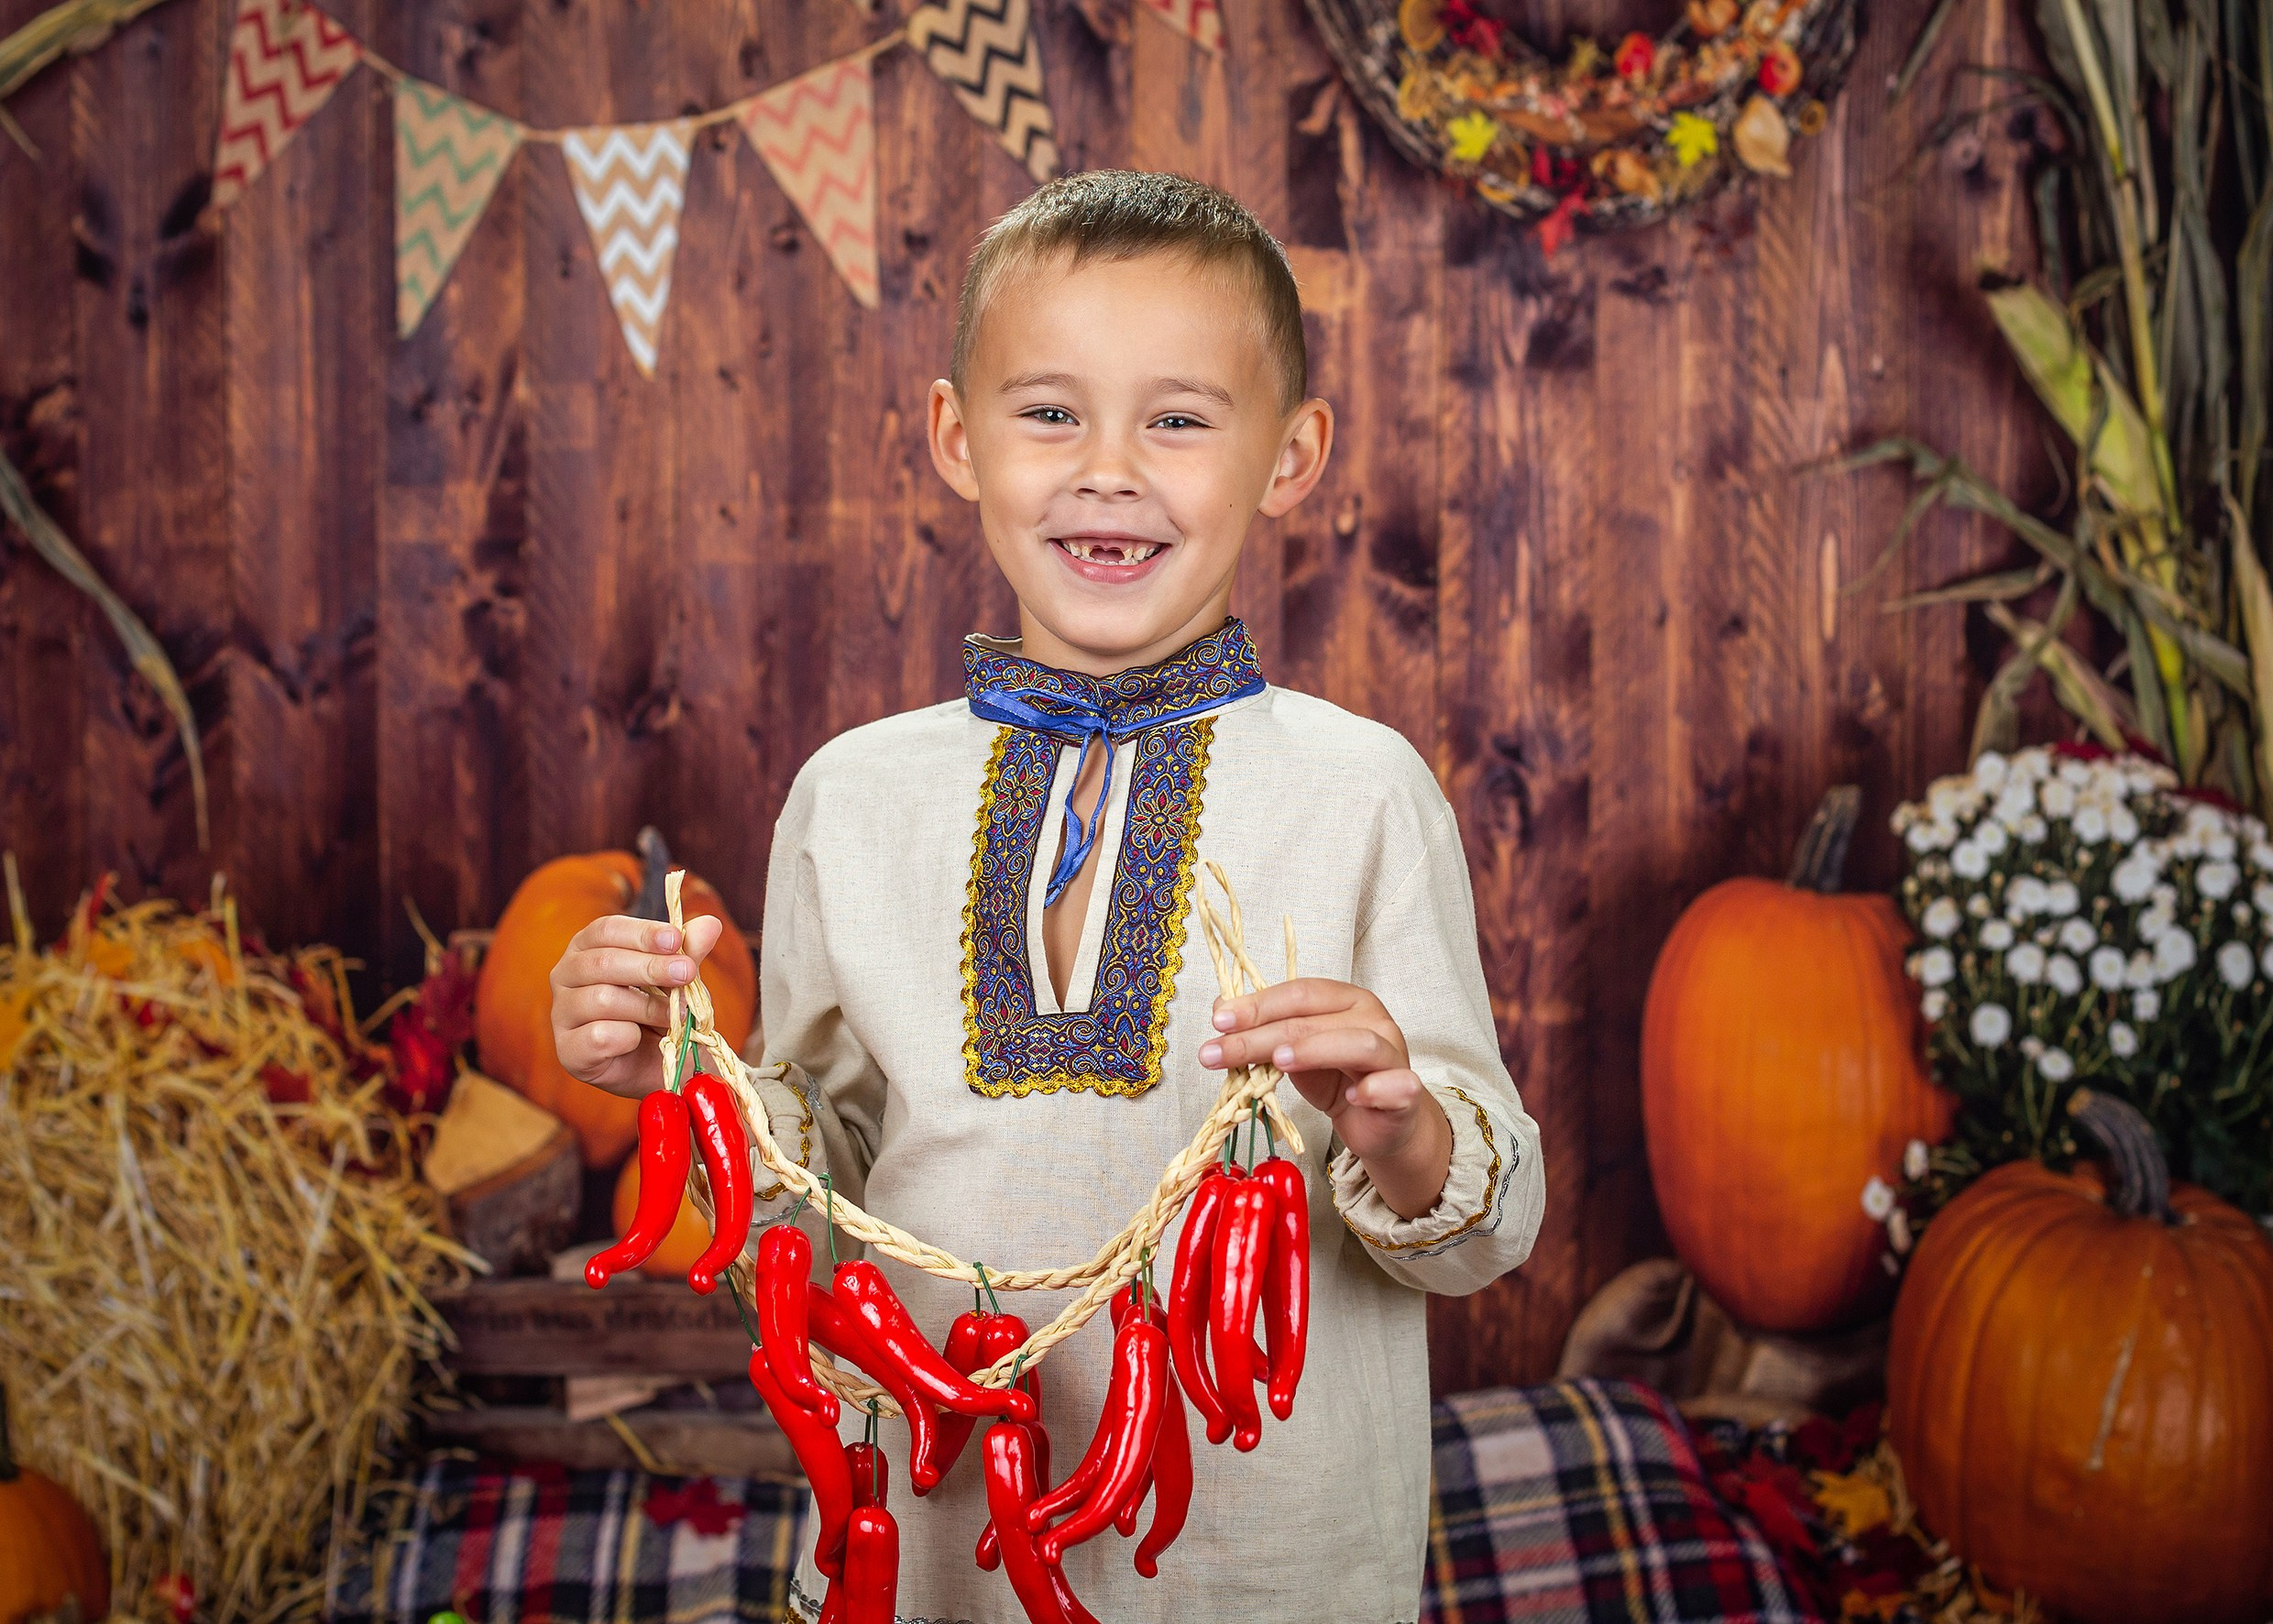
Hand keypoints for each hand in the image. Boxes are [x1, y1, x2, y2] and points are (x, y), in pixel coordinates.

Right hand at [549, 914, 723, 1098]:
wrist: (660, 1063)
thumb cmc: (661, 1010)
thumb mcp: (679, 978)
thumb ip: (689, 952)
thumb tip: (711, 924)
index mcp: (587, 947)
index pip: (606, 930)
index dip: (642, 933)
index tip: (676, 940)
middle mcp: (566, 975)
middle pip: (603, 962)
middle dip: (650, 967)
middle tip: (687, 974)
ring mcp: (562, 1013)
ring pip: (601, 999)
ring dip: (647, 1007)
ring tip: (676, 1014)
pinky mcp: (568, 1050)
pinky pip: (597, 1036)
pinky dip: (627, 1037)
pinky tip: (640, 1038)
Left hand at [1197, 978, 1451, 1218]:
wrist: (1380, 1122)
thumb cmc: (1336, 1081)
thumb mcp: (1292, 1054)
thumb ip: (1264, 1030)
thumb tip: (1219, 1008)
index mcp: (1344, 1000)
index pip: (1299, 993)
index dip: (1257, 1005)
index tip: (1218, 1021)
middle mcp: (1371, 1018)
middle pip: (1313, 1018)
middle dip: (1260, 1035)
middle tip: (1219, 1052)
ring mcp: (1392, 1053)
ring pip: (1357, 1043)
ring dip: (1315, 1049)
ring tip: (1278, 1061)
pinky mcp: (1405, 1091)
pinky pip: (1395, 1085)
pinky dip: (1374, 1089)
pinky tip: (1352, 1098)